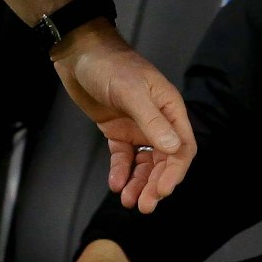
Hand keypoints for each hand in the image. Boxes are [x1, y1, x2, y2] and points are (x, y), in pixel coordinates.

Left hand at [52, 21, 195, 212]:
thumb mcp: (132, 93)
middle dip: (156, 184)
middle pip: (164, 160)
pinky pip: (123, 157)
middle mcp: (157, 120)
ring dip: (139, 183)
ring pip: (145, 163)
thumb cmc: (110, 67)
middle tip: (144, 206)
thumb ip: (152, 122)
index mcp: (169, 108)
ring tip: (128, 201)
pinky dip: (121, 171)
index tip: (162, 191)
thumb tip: (174, 150)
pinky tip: (116, 184)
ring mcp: (137, 126)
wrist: (79, 55)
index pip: (182, 146)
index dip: (175, 171)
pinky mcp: (117, 130)